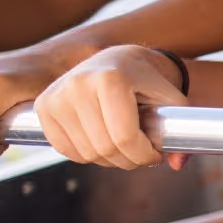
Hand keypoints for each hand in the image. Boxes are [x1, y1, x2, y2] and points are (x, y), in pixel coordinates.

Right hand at [36, 46, 186, 169]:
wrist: (116, 59)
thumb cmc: (146, 80)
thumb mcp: (171, 99)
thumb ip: (179, 130)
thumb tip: (177, 164)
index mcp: (111, 79)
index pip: (125, 138)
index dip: (144, 155)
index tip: (155, 154)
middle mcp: (79, 84)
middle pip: (104, 149)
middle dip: (129, 160)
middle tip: (141, 153)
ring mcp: (57, 95)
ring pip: (86, 154)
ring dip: (109, 160)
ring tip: (123, 144)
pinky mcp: (43, 107)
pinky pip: (65, 150)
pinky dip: (86, 155)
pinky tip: (101, 138)